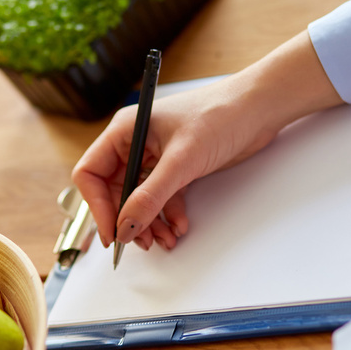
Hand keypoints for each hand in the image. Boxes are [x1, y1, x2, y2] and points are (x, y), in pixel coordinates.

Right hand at [72, 32, 342, 250]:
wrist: (259, 108)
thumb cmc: (220, 115)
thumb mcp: (181, 161)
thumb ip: (150, 197)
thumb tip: (125, 227)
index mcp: (124, 131)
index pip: (91, 173)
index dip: (97, 206)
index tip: (112, 232)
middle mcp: (135, 144)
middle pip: (114, 192)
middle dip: (127, 220)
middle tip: (141, 241)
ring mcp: (155, 157)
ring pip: (139, 200)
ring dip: (149, 223)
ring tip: (164, 239)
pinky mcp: (176, 168)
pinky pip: (161, 199)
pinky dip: (168, 216)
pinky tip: (179, 227)